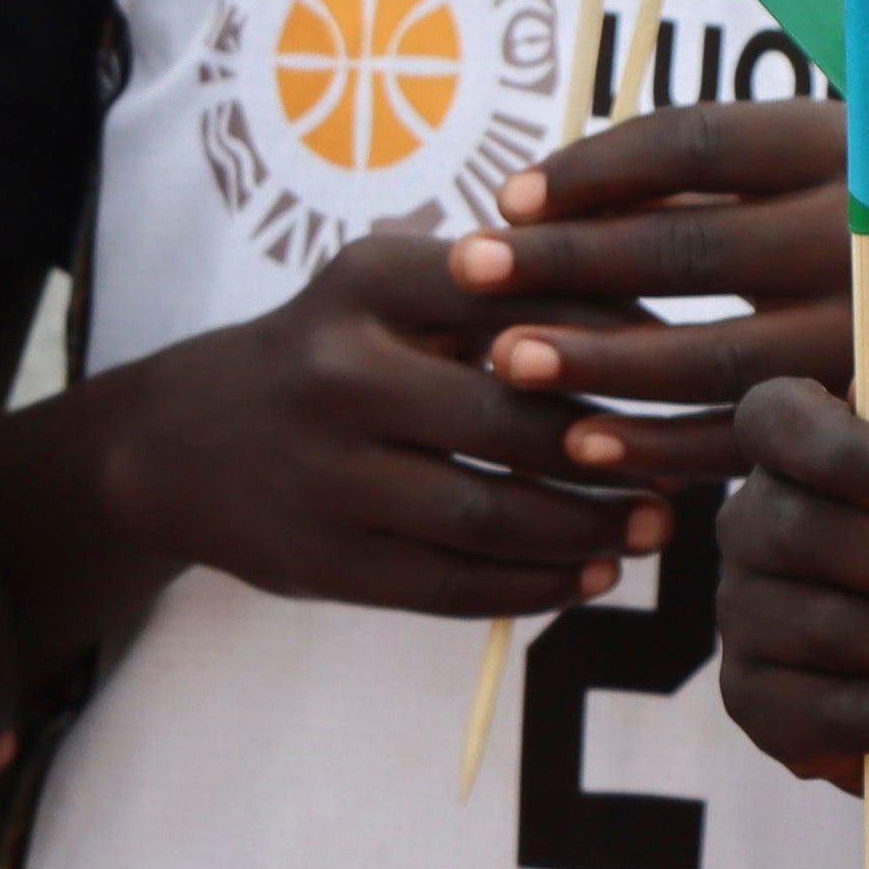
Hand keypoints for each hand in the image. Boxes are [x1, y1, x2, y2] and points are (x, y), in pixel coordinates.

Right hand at [88, 227, 667, 620]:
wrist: (179, 445)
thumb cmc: (326, 350)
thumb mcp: (386, 287)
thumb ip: (497, 289)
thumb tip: (650, 320)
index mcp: (368, 281)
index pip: (519, 299)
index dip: (615, 337)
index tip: (683, 361)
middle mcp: (339, 372)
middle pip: (511, 419)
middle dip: (614, 451)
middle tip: (688, 466)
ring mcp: (327, 475)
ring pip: (489, 513)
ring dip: (587, 529)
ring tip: (654, 528)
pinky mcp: (326, 562)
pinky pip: (452, 584)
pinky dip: (535, 587)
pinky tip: (591, 577)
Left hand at [444, 99, 868, 492]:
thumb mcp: (825, 168)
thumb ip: (716, 168)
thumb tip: (543, 195)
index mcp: (856, 145)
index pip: (702, 140)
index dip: (596, 167)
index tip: (509, 196)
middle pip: (694, 248)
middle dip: (569, 263)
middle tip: (469, 270)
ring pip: (717, 356)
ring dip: (600, 363)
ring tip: (504, 361)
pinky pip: (749, 438)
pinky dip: (661, 445)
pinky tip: (581, 444)